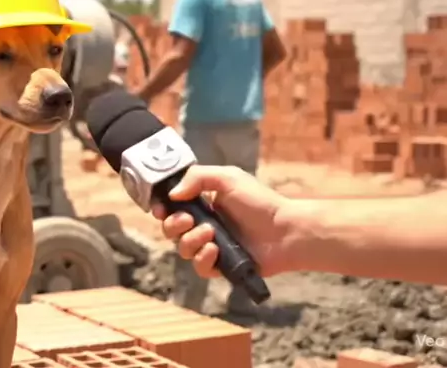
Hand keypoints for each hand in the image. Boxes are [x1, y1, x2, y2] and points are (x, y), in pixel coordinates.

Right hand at [152, 165, 307, 277]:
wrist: (285, 230)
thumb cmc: (260, 201)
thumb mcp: (229, 178)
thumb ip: (197, 177)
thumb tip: (173, 194)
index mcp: (203, 204)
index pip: (172, 208)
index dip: (162, 209)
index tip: (161, 209)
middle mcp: (204, 225)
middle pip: (171, 230)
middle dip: (174, 225)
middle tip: (190, 220)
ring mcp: (212, 247)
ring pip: (183, 249)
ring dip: (191, 241)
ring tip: (211, 234)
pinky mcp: (221, 266)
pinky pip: (200, 268)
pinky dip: (203, 259)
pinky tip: (215, 250)